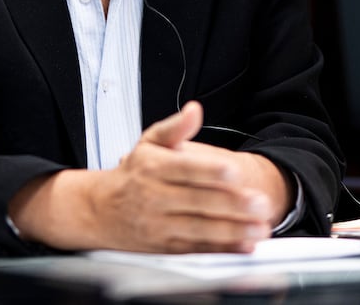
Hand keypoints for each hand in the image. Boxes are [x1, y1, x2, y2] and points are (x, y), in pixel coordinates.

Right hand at [8, 101, 293, 252]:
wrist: (99, 210)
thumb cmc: (132, 175)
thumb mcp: (148, 143)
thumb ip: (175, 127)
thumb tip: (195, 110)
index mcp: (152, 168)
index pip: (184, 168)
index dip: (210, 170)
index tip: (235, 170)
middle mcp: (154, 197)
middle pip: (197, 200)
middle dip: (232, 204)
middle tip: (261, 202)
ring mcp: (159, 225)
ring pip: (200, 228)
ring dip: (233, 230)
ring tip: (260, 227)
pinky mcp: (165, 247)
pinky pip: (197, 250)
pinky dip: (222, 249)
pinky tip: (244, 246)